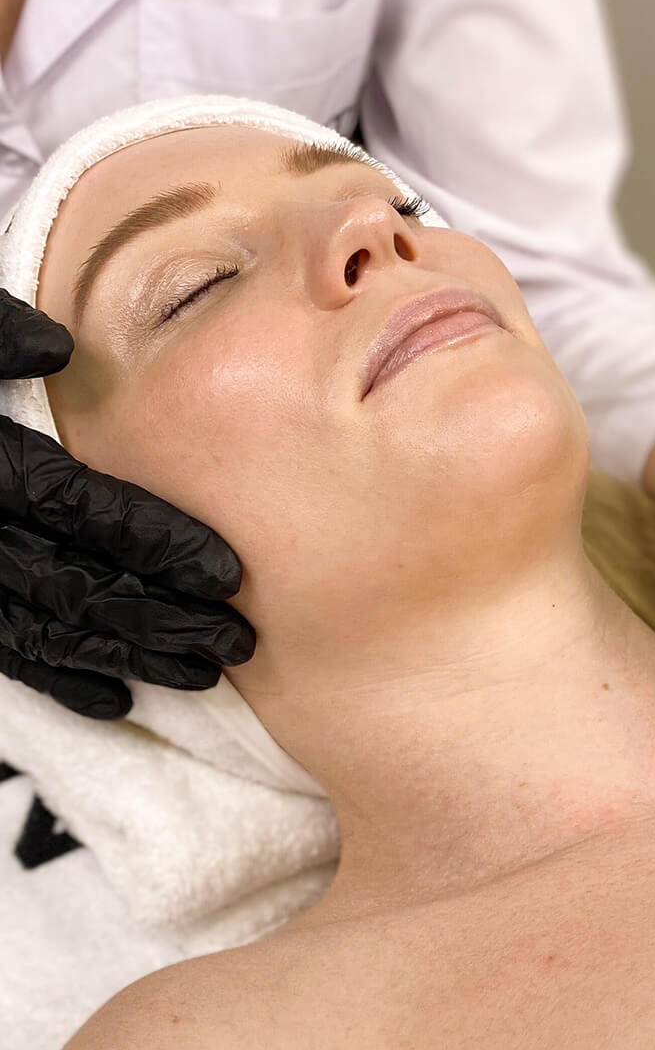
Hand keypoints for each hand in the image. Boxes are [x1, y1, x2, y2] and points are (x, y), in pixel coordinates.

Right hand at [0, 287, 255, 719]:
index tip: (226, 572)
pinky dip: (55, 677)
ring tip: (200, 674)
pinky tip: (113, 700)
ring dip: (123, 656)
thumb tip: (56, 350)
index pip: (72, 505)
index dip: (151, 538)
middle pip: (70, 582)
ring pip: (43, 628)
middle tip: (235, 641)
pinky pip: (0, 651)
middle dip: (157, 615)